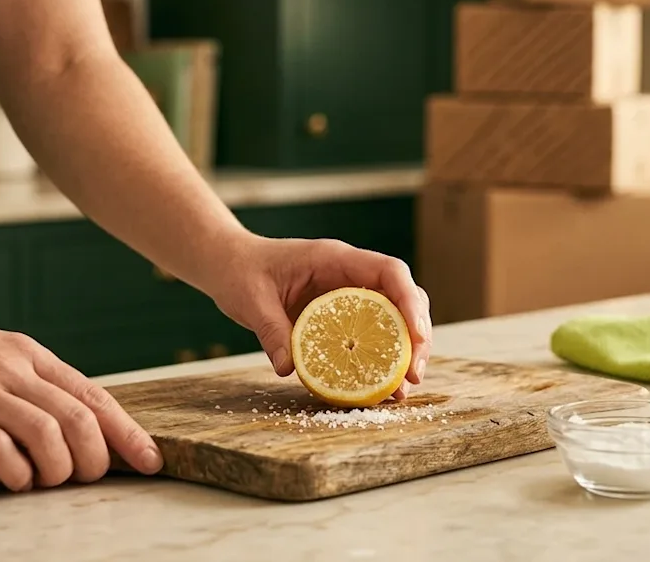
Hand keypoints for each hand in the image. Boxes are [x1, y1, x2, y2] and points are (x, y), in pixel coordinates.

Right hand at [0, 300, 163, 491]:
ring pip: (47, 431)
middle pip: (80, 416)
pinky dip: (17, 470)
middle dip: (98, 456)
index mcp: (29, 354)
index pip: (93, 395)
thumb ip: (27, 383)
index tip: (152, 458)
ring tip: (51, 482)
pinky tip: (17, 481)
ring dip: (60, 468)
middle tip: (91, 479)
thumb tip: (69, 421)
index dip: (127, 431)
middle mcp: (12, 367)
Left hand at [209, 233, 431, 399]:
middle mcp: (351, 274)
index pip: (389, 272)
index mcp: (336, 259)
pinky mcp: (342, 314)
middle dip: (416, 337)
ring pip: (394, 318)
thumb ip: (271, 330)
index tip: (418, 337)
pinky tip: (380, 388)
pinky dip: (380, 359)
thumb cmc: (242, 272)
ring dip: (404, 353)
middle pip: (403, 298)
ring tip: (402, 391)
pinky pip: (371, 333)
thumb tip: (289, 368)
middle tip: (413, 377)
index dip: (409, 303)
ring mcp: (349, 293)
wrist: (230, 265)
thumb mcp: (252, 300)